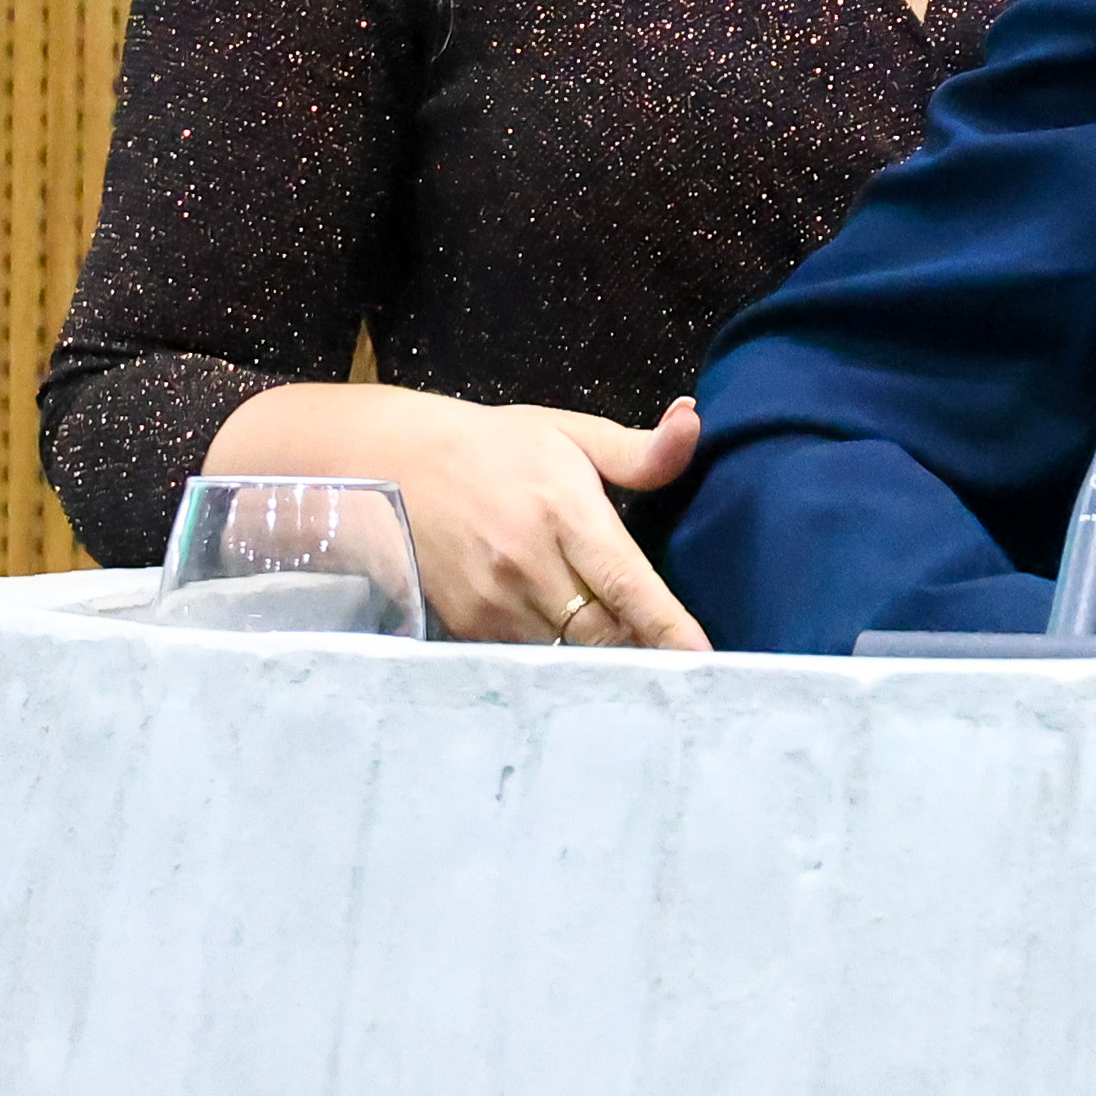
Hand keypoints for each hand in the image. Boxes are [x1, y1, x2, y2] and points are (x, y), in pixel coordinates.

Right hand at [205, 383, 710, 649]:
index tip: (703, 662)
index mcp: (566, 513)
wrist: (392, 460)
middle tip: (683, 675)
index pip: (627, 583)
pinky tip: (584, 667)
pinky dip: (558, 665)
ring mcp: (492, 600)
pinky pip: (526, 658)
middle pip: (600, 633)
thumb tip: (695, 419)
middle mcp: (528, 564)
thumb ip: (641, 449)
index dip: (667, 627)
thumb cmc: (498, 447)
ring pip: (564, 654)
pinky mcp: (465, 623)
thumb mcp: (572, 434)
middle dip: (643, 656)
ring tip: (642, 676)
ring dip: (603, 666)